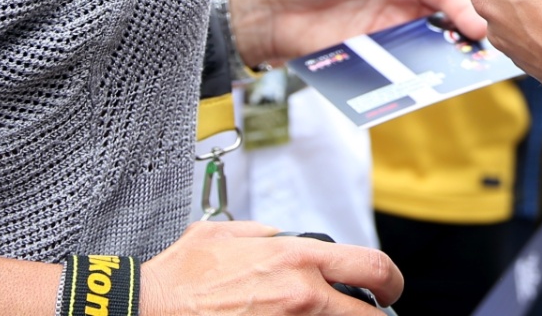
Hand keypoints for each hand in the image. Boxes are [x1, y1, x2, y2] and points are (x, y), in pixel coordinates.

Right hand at [142, 219, 402, 313]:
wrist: (150, 306)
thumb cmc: (181, 275)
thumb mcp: (226, 233)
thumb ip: (263, 234)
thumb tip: (279, 238)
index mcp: (295, 258)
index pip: (371, 266)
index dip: (391, 281)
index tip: (389, 289)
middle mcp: (301, 293)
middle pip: (367, 315)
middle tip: (373, 315)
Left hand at [227, 0, 487, 65]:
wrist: (264, 10)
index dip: (458, 4)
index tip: (474, 23)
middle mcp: (396, 4)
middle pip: (440, 20)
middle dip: (464, 33)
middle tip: (482, 51)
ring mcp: (383, 33)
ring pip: (426, 46)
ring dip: (447, 56)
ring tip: (467, 71)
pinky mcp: (368, 58)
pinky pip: (398, 67)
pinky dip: (417, 74)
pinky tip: (431, 82)